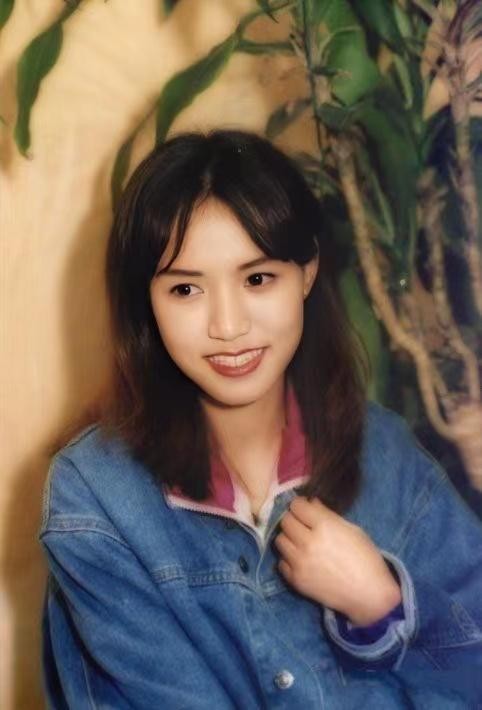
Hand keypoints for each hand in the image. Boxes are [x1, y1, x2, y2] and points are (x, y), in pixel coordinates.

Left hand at [274, 496, 401, 625]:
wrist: (369, 594)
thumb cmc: (366, 558)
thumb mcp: (352, 529)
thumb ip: (327, 515)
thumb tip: (311, 503)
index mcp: (324, 526)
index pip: (297, 506)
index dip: (300, 505)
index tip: (304, 509)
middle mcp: (308, 542)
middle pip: (285, 521)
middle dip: (293, 519)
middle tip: (302, 525)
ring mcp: (300, 562)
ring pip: (280, 540)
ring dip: (289, 538)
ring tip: (300, 542)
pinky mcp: (296, 580)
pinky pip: (281, 563)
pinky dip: (289, 559)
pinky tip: (301, 560)